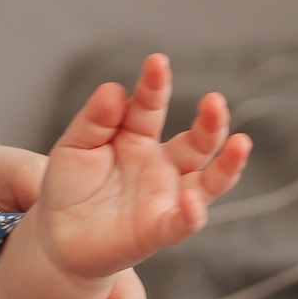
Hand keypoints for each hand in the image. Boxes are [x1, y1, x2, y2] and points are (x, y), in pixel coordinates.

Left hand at [35, 54, 248, 285]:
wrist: (57, 236)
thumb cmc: (69, 187)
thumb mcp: (74, 146)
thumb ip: (94, 120)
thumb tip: (114, 88)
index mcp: (138, 137)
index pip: (151, 106)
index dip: (155, 85)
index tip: (156, 62)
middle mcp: (161, 165)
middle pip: (198, 141)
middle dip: (211, 121)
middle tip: (215, 100)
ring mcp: (165, 197)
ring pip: (209, 180)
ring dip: (228, 164)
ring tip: (240, 142)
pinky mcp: (158, 229)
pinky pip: (182, 223)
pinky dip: (192, 214)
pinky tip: (193, 201)